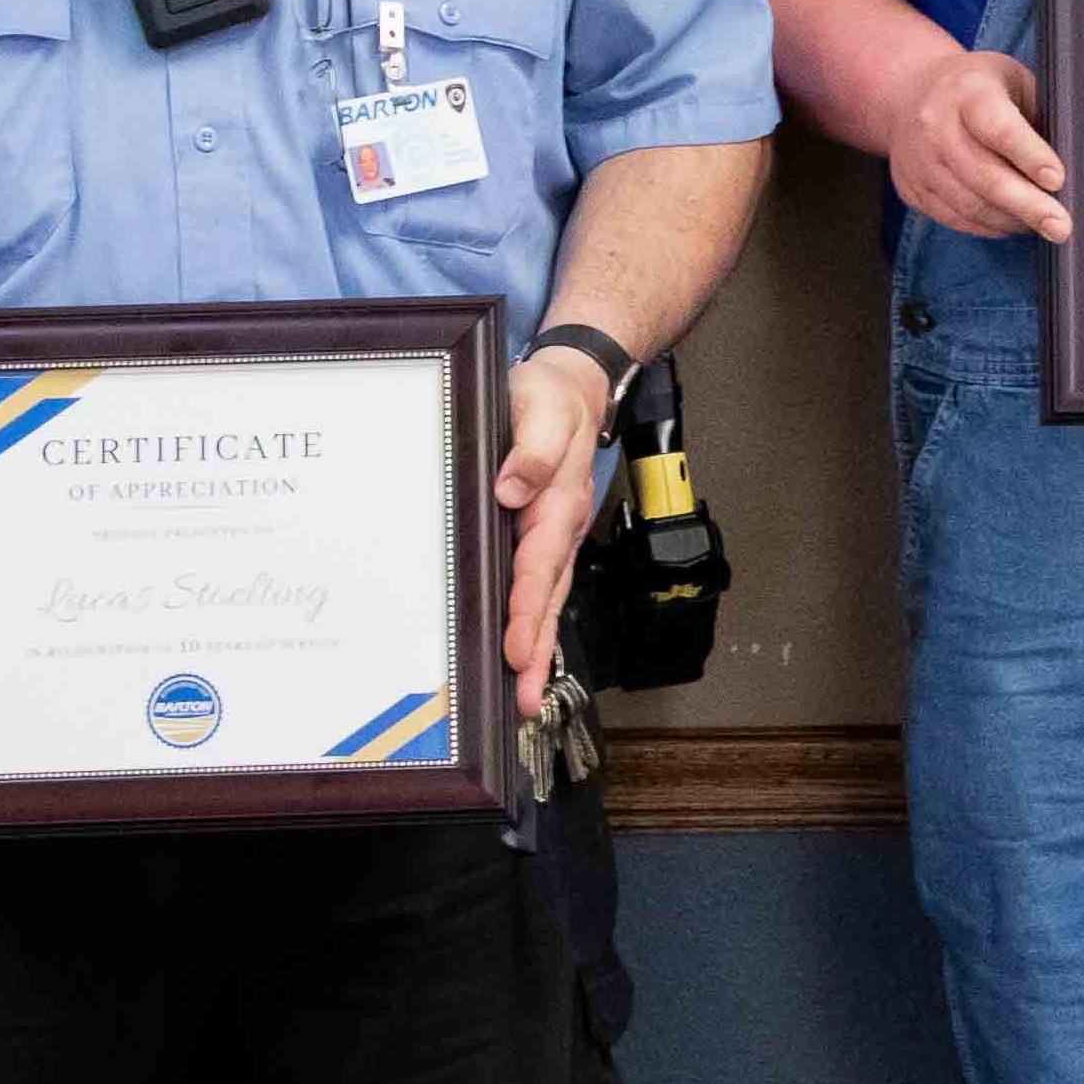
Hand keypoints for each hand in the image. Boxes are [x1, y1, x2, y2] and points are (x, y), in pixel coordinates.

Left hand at [496, 342, 614, 722]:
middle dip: (537, 650)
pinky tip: (520, 657)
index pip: (540, 562)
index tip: (517, 647)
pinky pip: (539, 588)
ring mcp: (555, 537)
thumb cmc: (552, 395)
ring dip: (536, 650)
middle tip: (524, 698)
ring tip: (523, 697)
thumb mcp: (542, 404)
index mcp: (559, 501)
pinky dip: (533, 625)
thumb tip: (511, 487)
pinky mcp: (542, 539)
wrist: (573, 385)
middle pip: (549, 597)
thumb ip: (533, 445)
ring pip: (546, 600)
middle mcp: (562, 527)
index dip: (528, 607)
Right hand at [887, 45, 1072, 238]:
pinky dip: (990, 227)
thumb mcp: (1011, 80)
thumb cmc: (977, 88)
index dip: (1029, 155)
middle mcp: (937, 126)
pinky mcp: (913, 189)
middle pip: (985, 176)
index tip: (1058, 179)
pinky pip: (955, 218)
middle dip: (1028, 206)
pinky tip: (1013, 223)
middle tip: (1061, 226)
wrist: (910, 93)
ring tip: (1044, 225)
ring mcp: (920, 161)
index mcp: (968, 92)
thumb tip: (1074, 160)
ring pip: (970, 205)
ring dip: (1012, 221)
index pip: (998, 128)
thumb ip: (1038, 114)